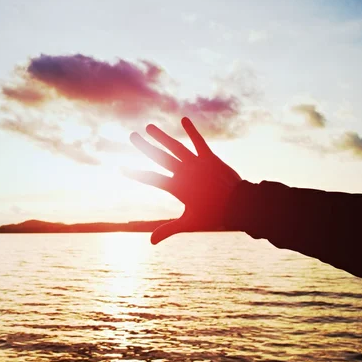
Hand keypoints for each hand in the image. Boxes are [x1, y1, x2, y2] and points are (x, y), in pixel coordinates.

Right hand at [128, 117, 241, 243]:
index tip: (122, 169)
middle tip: (131, 136)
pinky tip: (184, 119)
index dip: (136, 173)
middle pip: (160, 157)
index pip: (151, 179)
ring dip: (162, 137)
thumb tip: (150, 242)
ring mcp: (197, 163)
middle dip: (144, 147)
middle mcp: (184, 172)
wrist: (239, 206)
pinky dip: (191, 131)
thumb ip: (168, 230)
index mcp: (177, 187)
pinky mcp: (210, 158)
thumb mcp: (189, 223)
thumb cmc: (214, 216)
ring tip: (149, 127)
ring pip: (175, 147)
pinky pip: (199, 142)